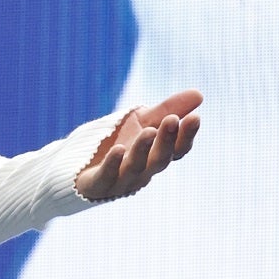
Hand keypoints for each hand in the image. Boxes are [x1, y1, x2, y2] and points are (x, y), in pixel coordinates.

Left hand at [75, 90, 201, 202]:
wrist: (79, 163)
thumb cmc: (117, 141)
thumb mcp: (142, 121)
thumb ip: (167, 110)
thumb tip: (199, 93)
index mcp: (155, 156)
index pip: (177, 149)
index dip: (186, 136)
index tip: (195, 117)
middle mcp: (142, 171)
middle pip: (159, 159)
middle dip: (167, 140)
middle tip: (173, 120)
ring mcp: (121, 180)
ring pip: (136, 167)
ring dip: (143, 150)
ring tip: (149, 131)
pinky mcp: (97, 185)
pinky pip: (106, 176)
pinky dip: (113, 164)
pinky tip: (117, 149)